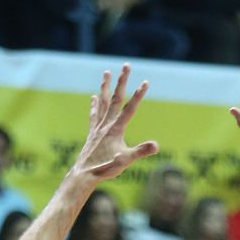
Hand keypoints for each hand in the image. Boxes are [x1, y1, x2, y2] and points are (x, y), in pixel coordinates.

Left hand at [72, 64, 157, 181]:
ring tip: (107, 72)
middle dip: (122, 81)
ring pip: (102, 102)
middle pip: (115, 98)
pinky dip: (95, 104)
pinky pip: (94, 114)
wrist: (84, 174)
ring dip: (105, 86)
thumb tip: (156, 145)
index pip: (129, 108)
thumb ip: (140, 151)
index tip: (145, 82)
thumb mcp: (125, 161)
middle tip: (126, 65)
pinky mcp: (92, 133)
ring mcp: (98, 127)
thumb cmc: (105, 168)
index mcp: (115, 129)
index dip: (138, 95)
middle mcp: (105, 124)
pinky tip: (94, 97)